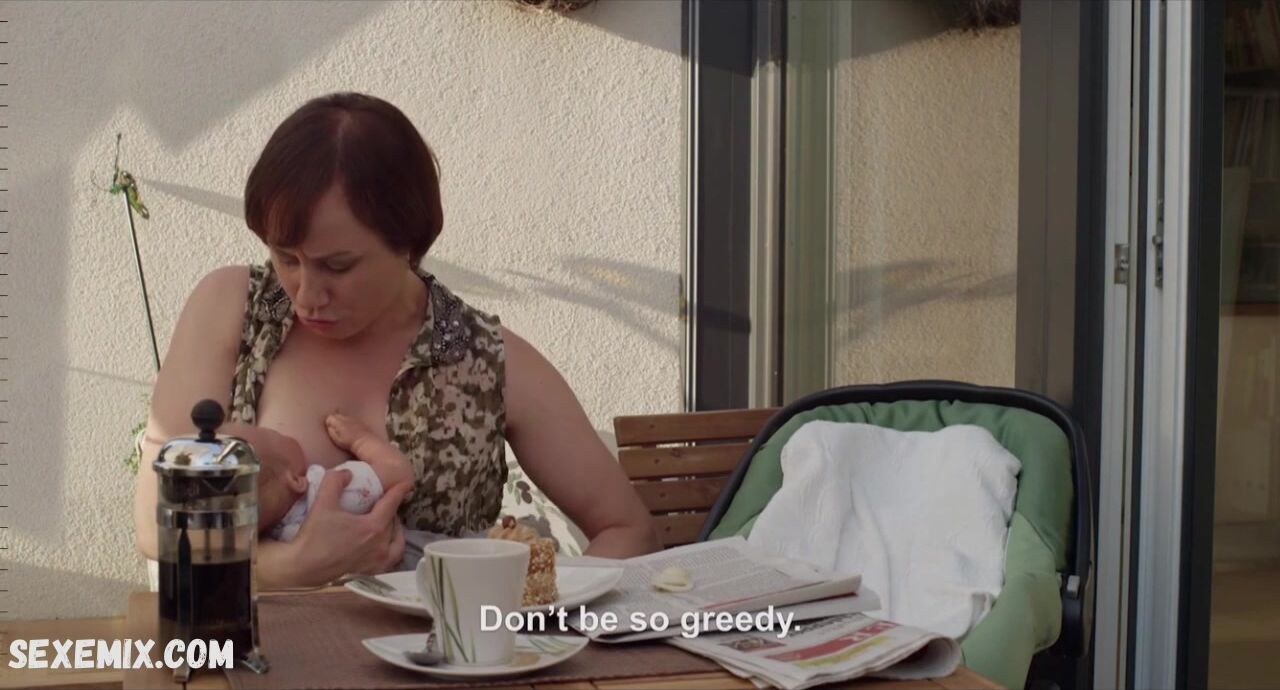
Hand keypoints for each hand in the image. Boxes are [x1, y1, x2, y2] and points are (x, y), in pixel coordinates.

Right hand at [290, 471, 410, 581]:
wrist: (303, 567)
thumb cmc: (313, 536)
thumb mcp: (323, 503)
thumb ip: (335, 481)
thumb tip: (347, 473)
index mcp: (373, 527)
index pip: (392, 504)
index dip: (399, 491)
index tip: (406, 484)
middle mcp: (380, 545)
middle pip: (394, 522)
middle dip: (391, 510)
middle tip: (384, 502)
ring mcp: (378, 561)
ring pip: (397, 541)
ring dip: (396, 529)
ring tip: (387, 521)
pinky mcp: (371, 572)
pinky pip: (392, 558)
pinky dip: (393, 548)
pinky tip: (386, 544)